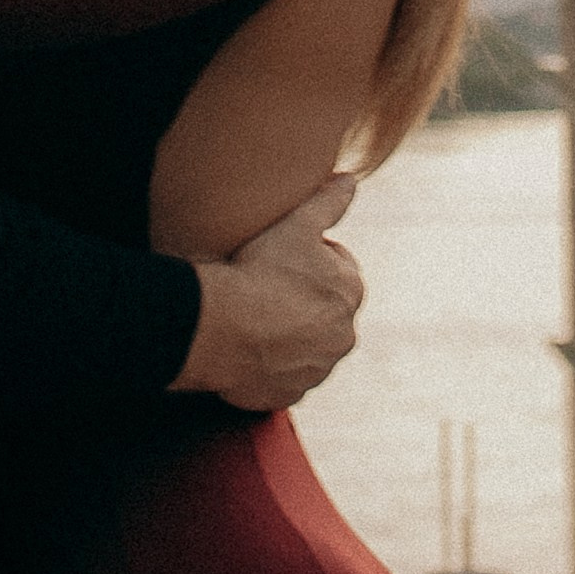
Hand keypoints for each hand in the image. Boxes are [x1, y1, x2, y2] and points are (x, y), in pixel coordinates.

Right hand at [172, 177, 364, 410]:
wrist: (223, 326)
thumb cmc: (260, 270)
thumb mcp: (297, 223)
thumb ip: (329, 201)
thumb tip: (351, 179)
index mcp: (350, 293)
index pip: (337, 268)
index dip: (308, 258)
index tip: (281, 258)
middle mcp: (343, 336)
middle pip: (322, 310)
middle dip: (301, 299)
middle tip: (265, 286)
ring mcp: (317, 370)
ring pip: (304, 345)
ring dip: (287, 333)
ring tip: (253, 316)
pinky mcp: (289, 394)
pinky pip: (282, 377)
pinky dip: (269, 365)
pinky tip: (247, 346)